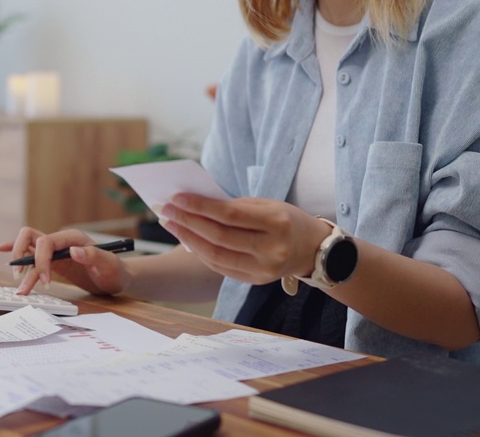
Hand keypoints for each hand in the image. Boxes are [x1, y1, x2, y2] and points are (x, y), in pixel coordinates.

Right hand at [0, 227, 129, 295]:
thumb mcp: (108, 265)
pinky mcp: (52, 260)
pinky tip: (2, 252)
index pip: (46, 242)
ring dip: (18, 262)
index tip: (45, 282)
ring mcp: (55, 250)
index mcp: (72, 238)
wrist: (116, 278)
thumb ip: (93, 256)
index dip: (41, 260)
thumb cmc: (114, 271)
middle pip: (30, 236)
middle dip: (21, 253)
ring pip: (28, 248)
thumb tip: (74, 251)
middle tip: (20, 275)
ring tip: (17, 286)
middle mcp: (61, 240)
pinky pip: (31, 255)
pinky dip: (18, 255)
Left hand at [159, 193, 328, 284]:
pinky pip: (221, 267)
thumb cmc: (286, 219)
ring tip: (171, 224)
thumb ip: (234, 206)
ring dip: (189, 238)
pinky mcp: (256, 281)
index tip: (176, 197)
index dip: (200, 206)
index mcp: (277, 222)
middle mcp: (272, 249)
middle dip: (188, 221)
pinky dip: (201, 253)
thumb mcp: (268, 204)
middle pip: (219, 236)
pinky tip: (188, 240)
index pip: (229, 215)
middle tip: (166, 209)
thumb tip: (195, 203)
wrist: (313, 249)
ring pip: (216, 255)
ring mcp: (264, 269)